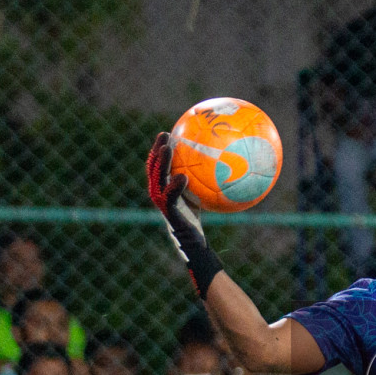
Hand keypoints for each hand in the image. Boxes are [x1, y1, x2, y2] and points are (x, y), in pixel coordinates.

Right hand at [146, 132, 209, 267]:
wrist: (196, 242)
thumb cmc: (199, 216)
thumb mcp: (201, 193)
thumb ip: (203, 177)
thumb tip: (222, 156)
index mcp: (164, 186)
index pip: (158, 164)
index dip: (159, 148)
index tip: (167, 132)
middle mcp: (159, 193)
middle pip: (153, 168)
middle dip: (156, 150)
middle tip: (164, 135)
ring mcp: (162, 204)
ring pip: (157, 179)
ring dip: (160, 163)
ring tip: (166, 149)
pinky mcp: (170, 214)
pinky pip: (170, 197)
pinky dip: (174, 187)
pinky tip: (183, 176)